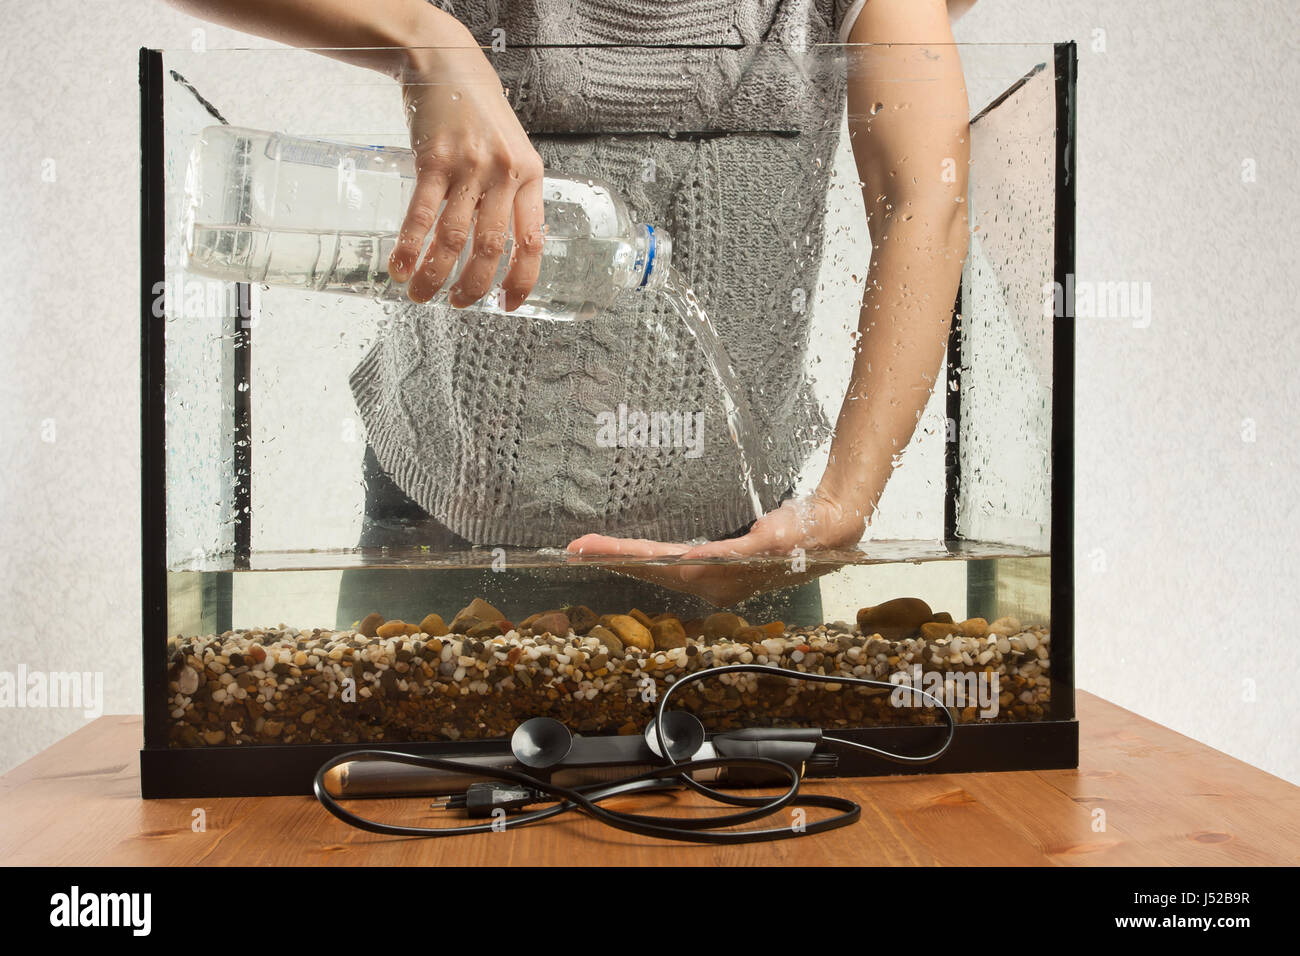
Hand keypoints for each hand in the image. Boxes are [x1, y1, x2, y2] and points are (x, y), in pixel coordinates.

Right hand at [389, 40, 544, 310]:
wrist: (445, 63)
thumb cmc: (479, 113)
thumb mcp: (512, 150)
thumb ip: (512, 193)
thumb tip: (505, 247)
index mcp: (530, 176)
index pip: (532, 240)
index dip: (522, 280)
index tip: (507, 306)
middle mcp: (503, 174)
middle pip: (490, 248)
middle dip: (471, 286)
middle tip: (456, 304)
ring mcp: (469, 167)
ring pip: (452, 239)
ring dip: (434, 274)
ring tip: (420, 294)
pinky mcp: (434, 160)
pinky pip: (421, 215)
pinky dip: (409, 247)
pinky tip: (400, 267)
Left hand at [564, 493, 865, 605]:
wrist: (831, 532)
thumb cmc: (807, 533)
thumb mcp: (780, 539)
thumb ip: (751, 549)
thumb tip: (711, 561)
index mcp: (720, 575)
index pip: (662, 565)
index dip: (626, 556)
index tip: (591, 550)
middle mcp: (712, 581)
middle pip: (652, 569)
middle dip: (611, 558)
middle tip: (572, 548)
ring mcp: (714, 576)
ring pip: (658, 567)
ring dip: (622, 558)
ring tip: (586, 549)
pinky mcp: (718, 564)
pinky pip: (673, 563)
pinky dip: (647, 558)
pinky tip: (625, 554)